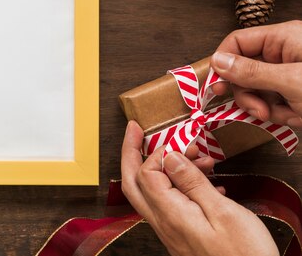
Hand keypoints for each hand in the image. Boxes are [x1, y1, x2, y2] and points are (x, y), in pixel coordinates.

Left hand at [121, 121, 277, 255]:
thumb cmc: (244, 255)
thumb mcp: (223, 212)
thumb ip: (192, 182)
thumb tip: (170, 157)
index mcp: (170, 213)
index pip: (146, 172)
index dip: (159, 152)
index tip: (181, 141)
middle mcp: (163, 222)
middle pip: (133, 182)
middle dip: (131, 153)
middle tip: (135, 131)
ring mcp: (169, 230)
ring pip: (151, 192)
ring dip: (166, 168)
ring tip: (199, 158)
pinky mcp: (179, 235)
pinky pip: (169, 204)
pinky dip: (179, 185)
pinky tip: (206, 181)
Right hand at [210, 20, 301, 127]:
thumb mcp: (292, 81)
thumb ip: (252, 72)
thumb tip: (217, 61)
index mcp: (283, 38)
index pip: (237, 42)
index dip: (223, 63)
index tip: (217, 87)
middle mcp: (284, 53)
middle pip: (244, 71)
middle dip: (250, 95)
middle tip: (259, 110)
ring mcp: (290, 73)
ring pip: (258, 90)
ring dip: (267, 108)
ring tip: (289, 115)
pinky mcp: (297, 91)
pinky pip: (274, 102)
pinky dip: (282, 114)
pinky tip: (299, 116)